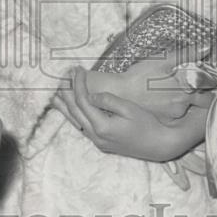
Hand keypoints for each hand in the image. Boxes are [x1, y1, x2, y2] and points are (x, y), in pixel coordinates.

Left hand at [51, 67, 207, 161]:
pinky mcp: (102, 143)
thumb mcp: (130, 109)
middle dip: (67, 92)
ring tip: (55, 93)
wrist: (160, 145)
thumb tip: (91, 95)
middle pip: (75, 111)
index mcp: (103, 127)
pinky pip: (82, 127)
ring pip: (75, 121)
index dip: (78, 84)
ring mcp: (98, 141)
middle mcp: (97, 136)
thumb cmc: (148, 124)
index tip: (77, 70)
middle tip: (63, 76)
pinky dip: (74, 116)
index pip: (83, 101)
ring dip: (65, 106)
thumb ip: (109, 101)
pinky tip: (69, 109)